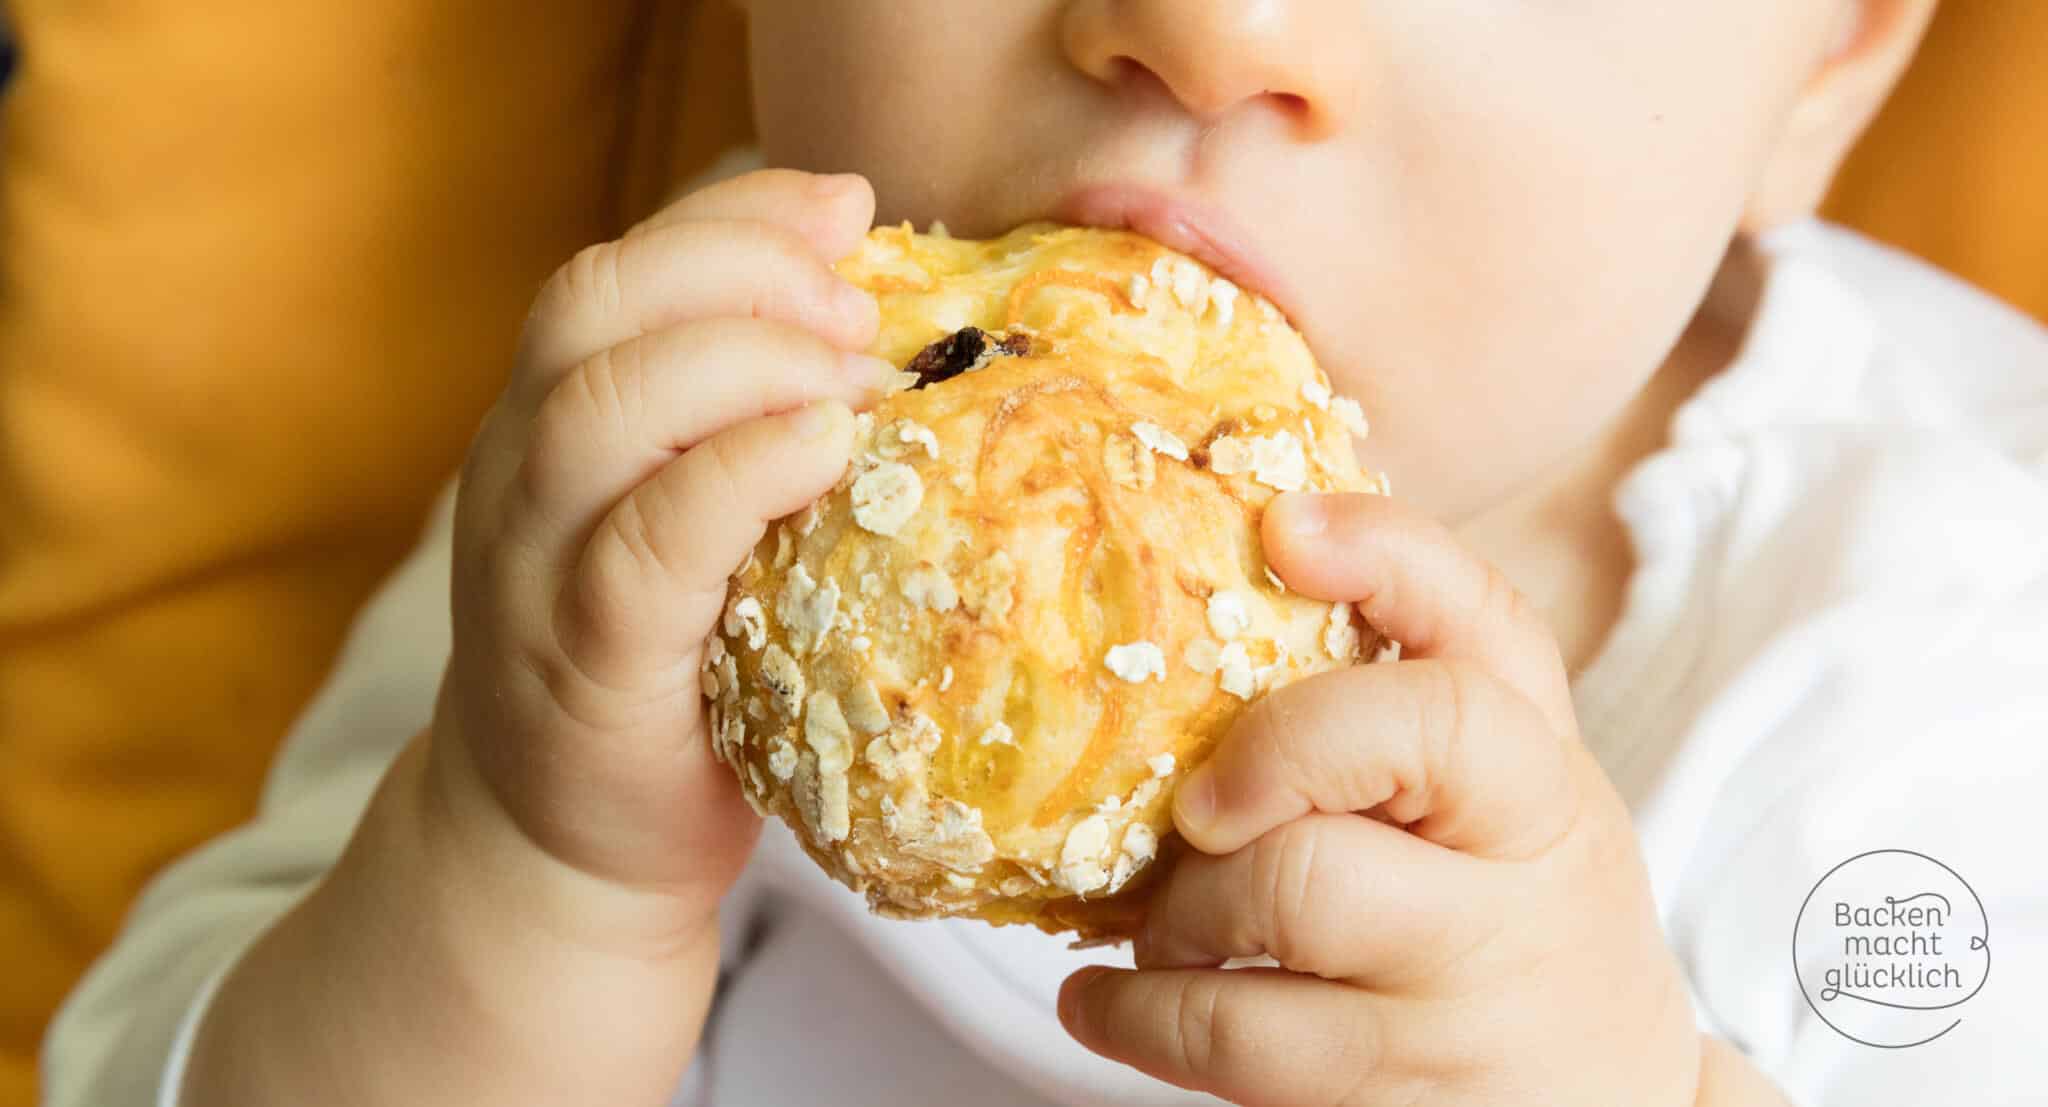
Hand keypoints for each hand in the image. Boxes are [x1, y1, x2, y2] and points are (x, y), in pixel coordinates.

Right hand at [186, 170, 899, 1104]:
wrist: (559, 854)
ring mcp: (534, 570)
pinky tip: (823, 456)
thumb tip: (882, 337)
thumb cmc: (668, 675)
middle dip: (738, 269)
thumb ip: (745, 434)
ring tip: (851, 379)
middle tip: (857, 306)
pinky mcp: (582, 665)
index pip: (616, 271)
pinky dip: (737, 478)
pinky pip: (645, 545)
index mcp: (548, 426)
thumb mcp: (694, 529)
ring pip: (600, 409)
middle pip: (592, 307)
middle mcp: (520, 477)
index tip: (846, 209)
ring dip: (743, 362)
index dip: (732, 219)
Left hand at [1057, 491, 1731, 1105]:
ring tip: (1170, 925)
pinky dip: (1133, 1011)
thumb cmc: (1515, 921)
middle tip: (1201, 814)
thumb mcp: (1503, 800)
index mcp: (1544, 770)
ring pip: (1287, 889)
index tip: (1283, 530)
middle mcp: (1532, 867)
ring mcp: (1471, 991)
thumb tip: (1252, 554)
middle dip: (1254, 760)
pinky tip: (1110, 1002)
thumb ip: (1406, 695)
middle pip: (1381, 740)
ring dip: (1181, 904)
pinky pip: (1229, 1034)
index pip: (1490, 628)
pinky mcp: (1401, 1092)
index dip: (1387, 557)